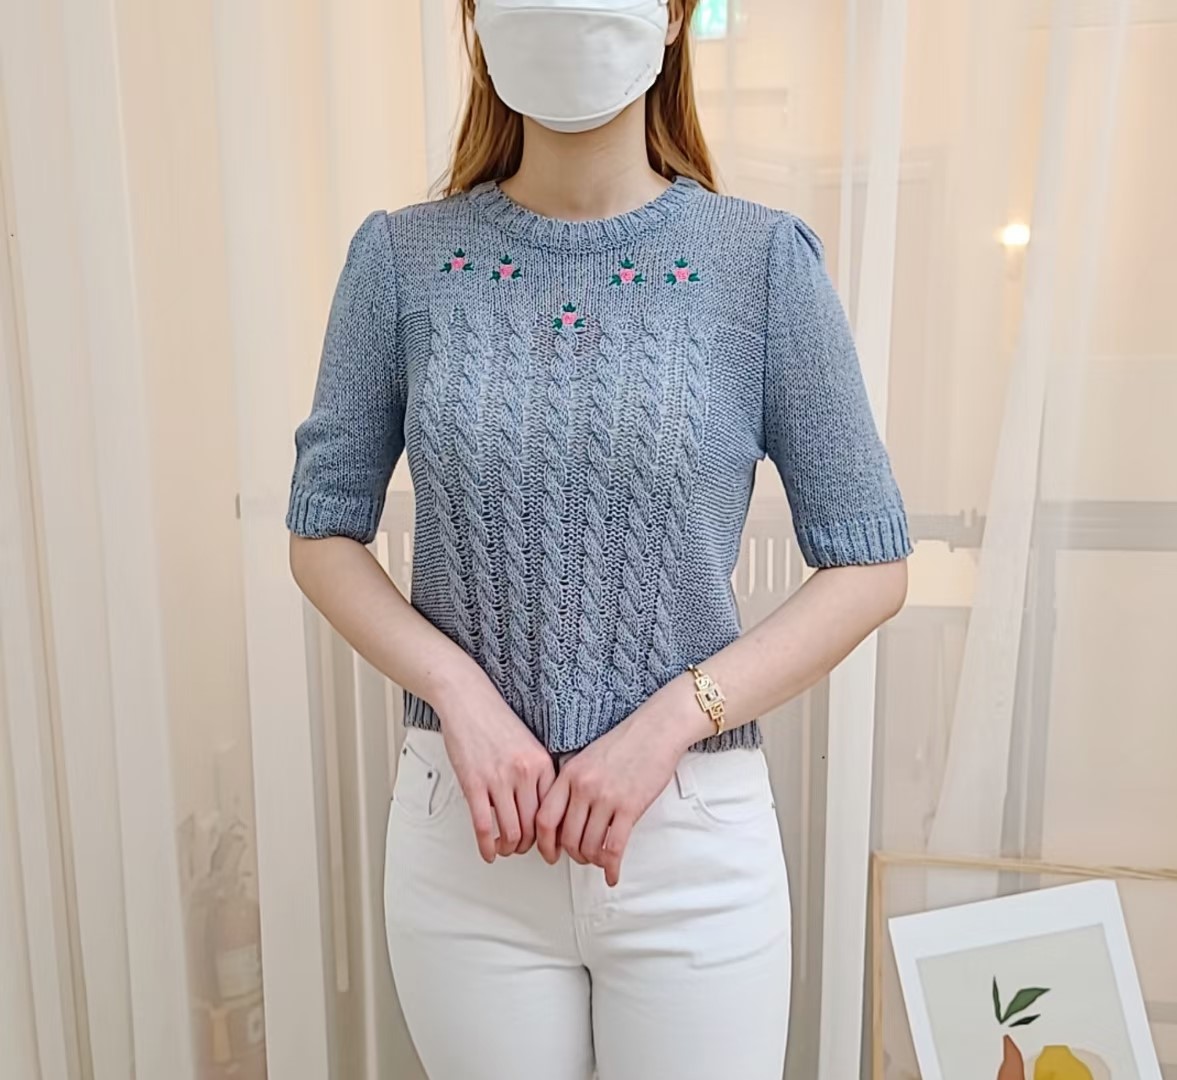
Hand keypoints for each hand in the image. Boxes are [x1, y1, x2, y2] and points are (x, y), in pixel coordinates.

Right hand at [434, 672, 555, 862]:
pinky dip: (487, 846)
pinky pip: (484, 826)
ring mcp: (499, 779)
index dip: (553, 835)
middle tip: (524, 849)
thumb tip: (541, 807)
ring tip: (505, 849)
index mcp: (542, 764)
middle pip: (535, 826)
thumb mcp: (529, 745)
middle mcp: (524, 773)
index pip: (554, 811)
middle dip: (530, 846)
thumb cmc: (495, 720)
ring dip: (509, 848)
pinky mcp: (474, 784)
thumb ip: (537, 774)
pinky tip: (488, 851)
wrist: (468, 700)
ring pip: (512, 832)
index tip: (550, 845)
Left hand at [536, 684, 701, 885]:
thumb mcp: (588, 757)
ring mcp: (606, 798)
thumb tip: (565, 815)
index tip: (550, 853)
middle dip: (572, 855)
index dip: (544, 842)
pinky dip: (611, 867)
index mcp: (570, 774)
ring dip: (593, 860)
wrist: (657, 729)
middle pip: (566, 837)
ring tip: (599, 860)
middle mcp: (584, 787)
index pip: (545, 818)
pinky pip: (614, 848)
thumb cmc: (626, 742)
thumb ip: (573, 782)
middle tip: (579, 858)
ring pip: (589, 846)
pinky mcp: (630, 807)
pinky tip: (613, 874)